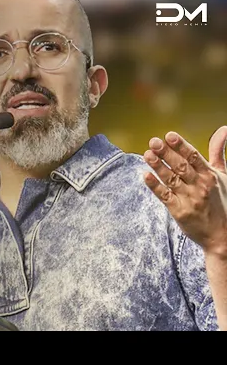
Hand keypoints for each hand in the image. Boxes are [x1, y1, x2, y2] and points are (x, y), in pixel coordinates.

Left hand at [143, 126, 226, 257]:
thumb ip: (217, 152)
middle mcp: (200, 186)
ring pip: (171, 180)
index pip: (194, 157)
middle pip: (181, 167)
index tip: (169, 135)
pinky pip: (165, 196)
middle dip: (167, 153)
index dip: (181, 146)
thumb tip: (223, 129)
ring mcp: (189, 199)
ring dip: (158, 167)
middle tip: (154, 142)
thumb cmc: (222, 200)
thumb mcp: (223, 175)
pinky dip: (155, 186)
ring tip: (147, 154)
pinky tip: (145, 175)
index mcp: (210, 175)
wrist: (223, 235)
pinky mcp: (179, 211)